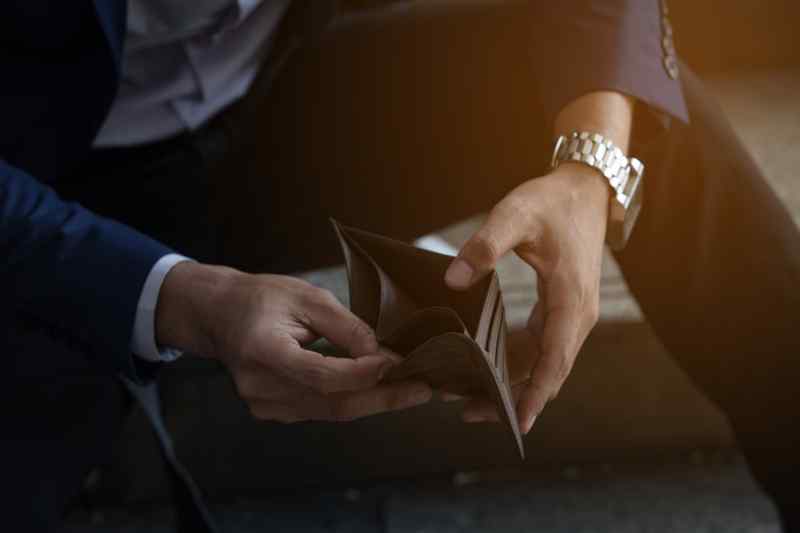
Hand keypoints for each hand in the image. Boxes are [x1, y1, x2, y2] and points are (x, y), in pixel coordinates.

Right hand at [156, 264, 431, 421]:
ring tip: (410, 390)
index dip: (363, 373)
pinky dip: (351, 400)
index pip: (321, 375)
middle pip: (331, 402)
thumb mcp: (307, 297)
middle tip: (421, 390)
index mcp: (263, 350)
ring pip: (330, 411)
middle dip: (382, 397)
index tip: (396, 362)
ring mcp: (263, 404)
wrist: (220, 315)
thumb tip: (381, 354)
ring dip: (372, 401)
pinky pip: (319, 410)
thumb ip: (345, 327)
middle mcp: (259, 386)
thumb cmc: (263, 298)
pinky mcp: (271, 411)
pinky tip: (376, 390)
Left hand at [444, 162, 609, 432]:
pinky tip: (493, 367)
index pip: (554, 360)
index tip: (517, 424)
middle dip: (516, 398)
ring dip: (517, 383)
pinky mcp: (567, 309)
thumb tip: (453, 280)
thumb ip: (484, 246)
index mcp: (571, 299)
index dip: (534, 394)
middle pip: (550, 372)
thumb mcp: (514, 215)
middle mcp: (579, 315)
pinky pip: (546, 347)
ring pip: (548, 363)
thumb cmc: (552, 202)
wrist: (586, 189)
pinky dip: (522, 363)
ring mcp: (576, 314)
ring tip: (474, 397)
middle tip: (470, 412)